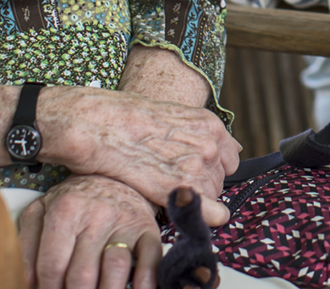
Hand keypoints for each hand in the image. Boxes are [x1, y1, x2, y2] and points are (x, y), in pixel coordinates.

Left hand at [19, 174, 161, 288]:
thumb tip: (26, 280)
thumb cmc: (72, 201)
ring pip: (115, 269)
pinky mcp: (148, 229)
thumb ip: (26, 244)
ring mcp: (125, 222)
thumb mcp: (40, 212)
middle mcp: (97, 214)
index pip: (52, 266)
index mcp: (65, 209)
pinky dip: (145, 282)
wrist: (113, 177)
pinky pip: (151, 259)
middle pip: (82, 275)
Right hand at [39, 86, 239, 225]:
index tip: (188, 171)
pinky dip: (199, 215)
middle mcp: (209, 144)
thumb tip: (234, 149)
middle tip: (167, 180)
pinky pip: (204, 210)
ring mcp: (195, 165)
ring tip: (159, 187)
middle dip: (198, 185)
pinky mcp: (178, 186)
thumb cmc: (126, 119)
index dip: (208, 169)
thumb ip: (199, 134)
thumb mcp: (172, 115)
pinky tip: (180, 210)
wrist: (95, 122)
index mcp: (209, 124)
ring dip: (188, 198)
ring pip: (208, 197)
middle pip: (218, 181)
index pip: (228, 160)